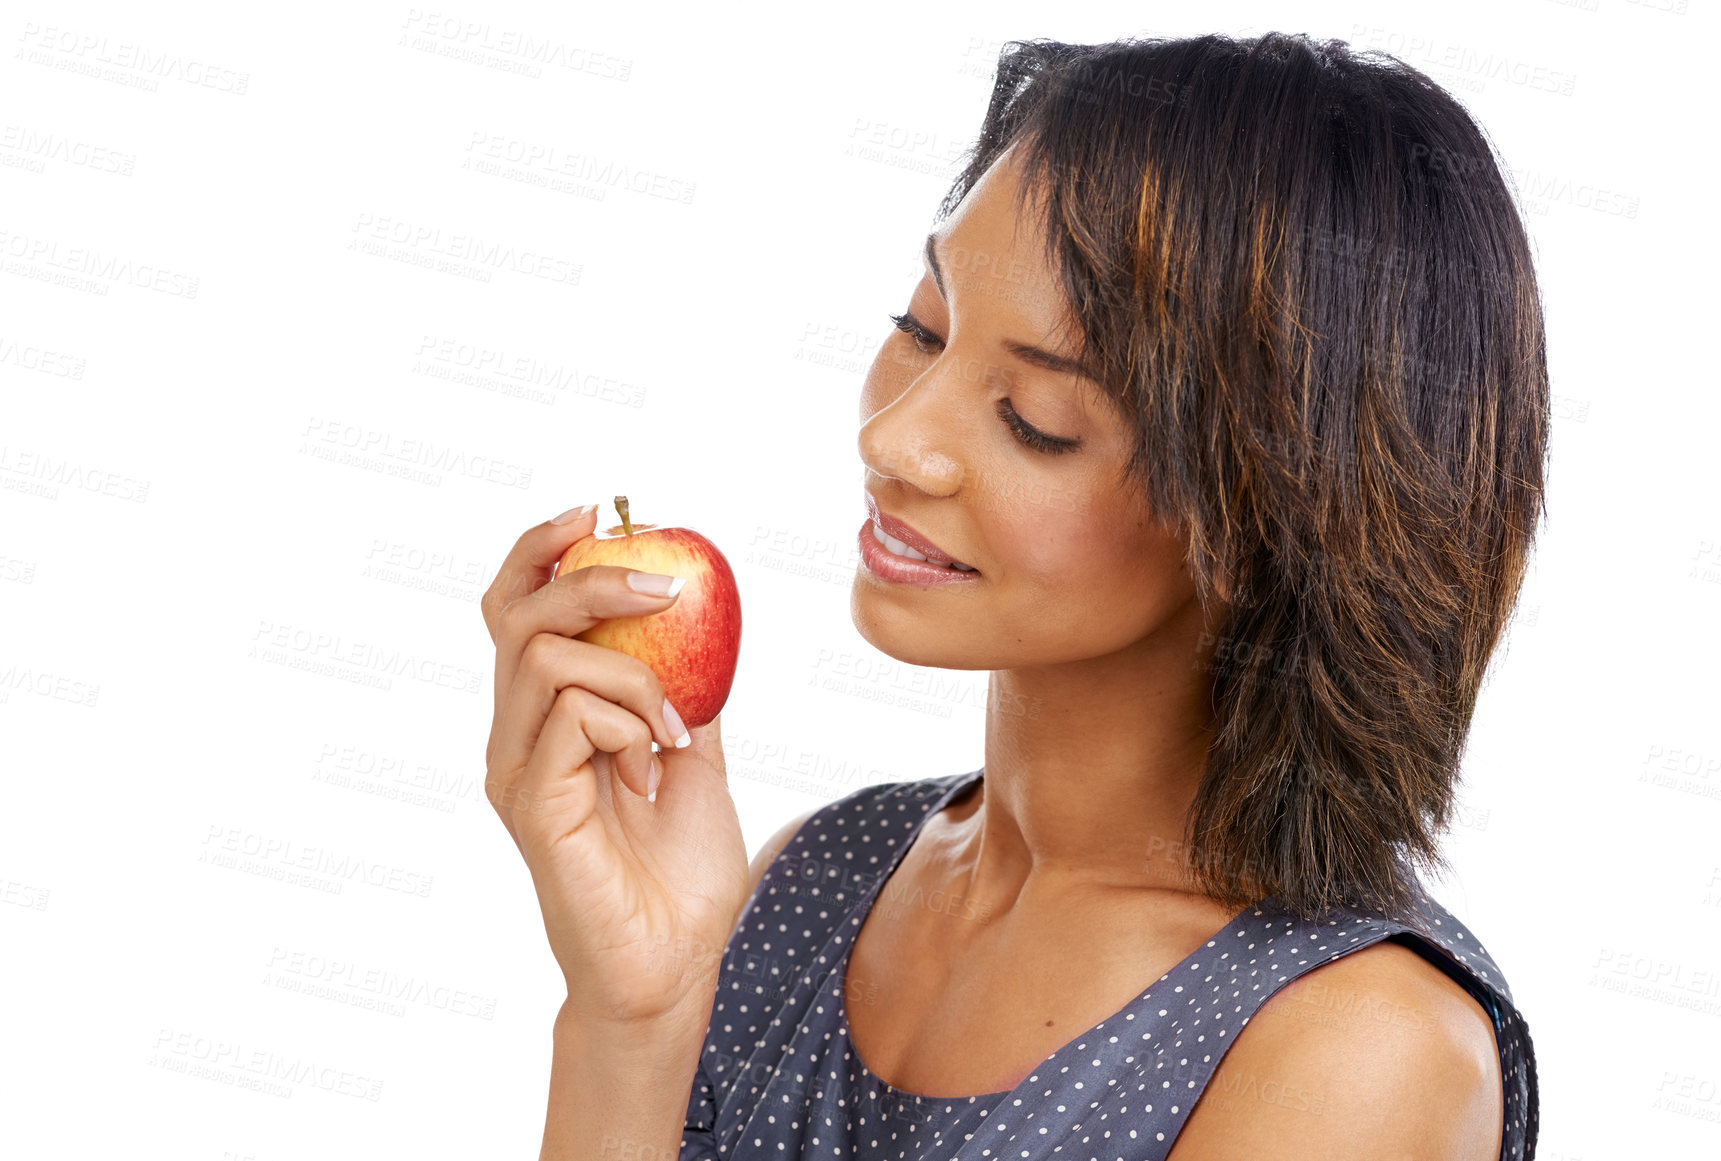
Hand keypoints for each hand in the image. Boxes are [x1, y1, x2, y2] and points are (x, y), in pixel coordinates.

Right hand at [480, 506, 749, 1025]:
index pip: (514, 609)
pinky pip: (572, 717)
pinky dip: (628, 723)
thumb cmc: (679, 871)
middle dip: (590, 577)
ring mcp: (517, 770)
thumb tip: (700, 617)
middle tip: (665, 587)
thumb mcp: (693, 755)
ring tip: (674, 730)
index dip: (541, 549)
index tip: (595, 511)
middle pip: (517, 614)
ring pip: (546, 657)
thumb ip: (683, 688)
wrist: (675, 965)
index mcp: (543, 719)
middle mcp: (515, 737)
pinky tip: (654, 768)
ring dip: (632, 675)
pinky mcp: (532, 805)